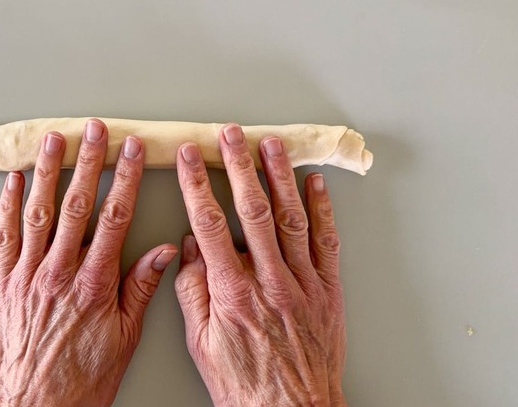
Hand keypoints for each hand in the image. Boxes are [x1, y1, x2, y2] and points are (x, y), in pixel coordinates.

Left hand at [0, 119, 176, 406]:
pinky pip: (5, 236)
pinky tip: (16, 180)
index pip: (114, 218)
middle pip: (76, 205)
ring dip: (47, 172)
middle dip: (87, 162)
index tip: (131, 151)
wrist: (33, 404)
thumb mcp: (125, 338)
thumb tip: (163, 251)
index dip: (124, 179)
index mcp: (94, 283)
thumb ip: (141, 289)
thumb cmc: (81, 377)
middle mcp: (59, 272)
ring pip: (38, 213)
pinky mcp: (4, 282)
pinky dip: (9, 205)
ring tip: (53, 139)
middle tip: (93, 129)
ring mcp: (28, 274)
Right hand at [174, 124, 345, 406]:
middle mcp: (270, 281)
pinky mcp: (328, 291)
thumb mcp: (201, 344)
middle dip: (240, 166)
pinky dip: (321, 209)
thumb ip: (193, 292)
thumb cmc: (244, 385)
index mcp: (233, 293)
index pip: (211, 225)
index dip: (199, 185)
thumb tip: (189, 248)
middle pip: (253, 211)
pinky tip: (314, 184)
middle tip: (231, 135)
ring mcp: (303, 283)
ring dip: (280, 177)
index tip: (192, 157)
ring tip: (271, 145)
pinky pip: (327, 242)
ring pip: (291, 218)